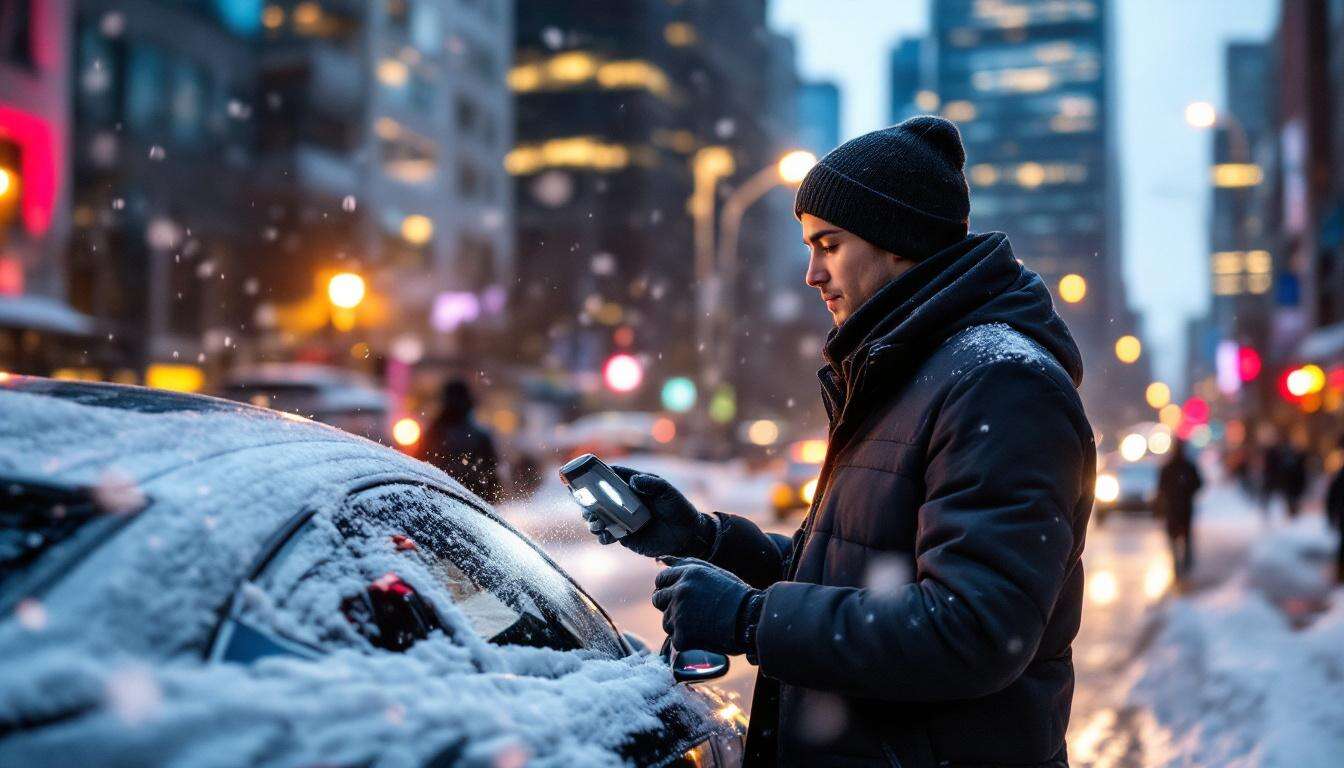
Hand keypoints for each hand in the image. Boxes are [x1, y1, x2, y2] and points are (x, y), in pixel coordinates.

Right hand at [582, 467, 716, 558]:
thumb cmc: (679, 508)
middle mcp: (624, 502)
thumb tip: (633, 481)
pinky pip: (608, 535)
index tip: (583, 478)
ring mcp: (623, 519)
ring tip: (596, 524)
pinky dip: (603, 536)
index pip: (611, 478)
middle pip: (599, 499)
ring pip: (600, 518)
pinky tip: (605, 536)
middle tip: (586, 508)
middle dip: (588, 503)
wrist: (688, 535)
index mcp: (633, 486)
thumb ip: (652, 484)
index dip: (595, 476)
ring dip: (593, 520)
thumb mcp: (667, 492)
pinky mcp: (625, 536)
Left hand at [651, 557, 757, 654]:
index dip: (669, 588)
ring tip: (702, 623)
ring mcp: (679, 613)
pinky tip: (705, 635)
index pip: (661, 580)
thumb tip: (659, 560)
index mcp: (687, 573)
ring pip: (666, 621)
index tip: (681, 596)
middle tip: (691, 611)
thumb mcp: (711, 571)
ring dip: (679, 623)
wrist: (752, 620)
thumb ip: (684, 564)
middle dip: (669, 605)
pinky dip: (688, 640)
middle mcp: (680, 591)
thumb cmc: (734, 595)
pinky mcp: (682, 635)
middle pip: (658, 600)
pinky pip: (676, 639)